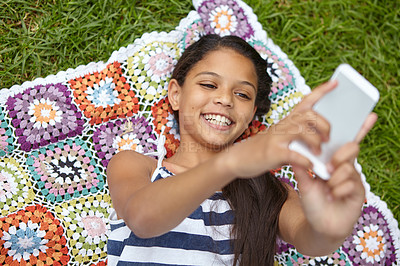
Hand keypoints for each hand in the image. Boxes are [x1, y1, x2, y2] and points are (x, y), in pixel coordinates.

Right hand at [224, 81, 334, 178]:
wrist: (236, 159)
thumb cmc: (261, 150)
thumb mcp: (278, 137)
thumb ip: (295, 135)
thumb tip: (319, 138)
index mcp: (286, 121)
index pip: (305, 101)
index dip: (321, 91)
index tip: (336, 83)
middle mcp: (282, 126)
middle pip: (309, 115)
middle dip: (324, 125)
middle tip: (328, 138)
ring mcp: (277, 138)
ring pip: (303, 131)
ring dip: (316, 142)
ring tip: (318, 153)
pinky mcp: (273, 153)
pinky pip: (295, 155)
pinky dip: (306, 161)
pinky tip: (310, 166)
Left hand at [293, 110, 376, 238]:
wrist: (319, 225)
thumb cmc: (313, 201)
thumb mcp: (303, 182)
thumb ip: (300, 166)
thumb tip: (294, 148)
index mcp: (332, 161)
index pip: (345, 141)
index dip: (358, 128)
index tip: (368, 114)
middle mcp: (345, 167)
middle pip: (351, 148)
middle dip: (339, 155)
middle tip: (328, 167)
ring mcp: (353, 179)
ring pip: (348, 166)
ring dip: (335, 177)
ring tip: (327, 186)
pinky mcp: (358, 192)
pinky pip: (350, 183)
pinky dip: (337, 190)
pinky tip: (332, 196)